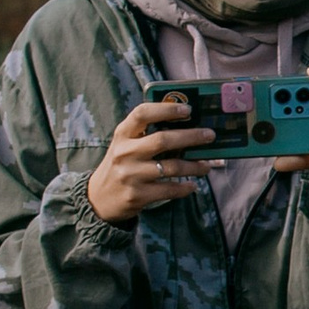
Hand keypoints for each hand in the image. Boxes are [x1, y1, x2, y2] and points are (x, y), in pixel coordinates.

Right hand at [87, 95, 213, 220]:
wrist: (99, 198)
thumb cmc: (121, 165)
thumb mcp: (126, 145)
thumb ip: (147, 134)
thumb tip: (187, 125)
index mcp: (123, 134)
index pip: (142, 114)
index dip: (166, 109)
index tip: (188, 109)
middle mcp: (125, 152)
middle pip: (162, 140)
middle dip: (191, 137)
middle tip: (210, 135)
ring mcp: (131, 174)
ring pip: (171, 167)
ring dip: (194, 166)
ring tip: (206, 166)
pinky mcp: (137, 195)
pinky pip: (169, 190)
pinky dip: (185, 188)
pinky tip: (192, 185)